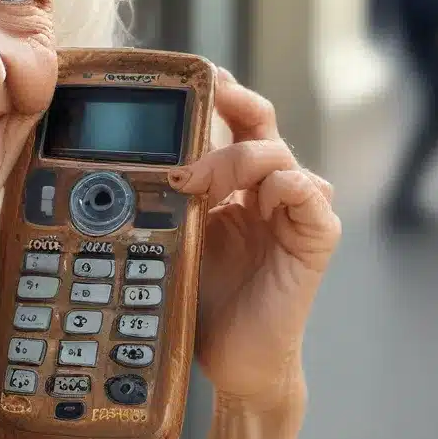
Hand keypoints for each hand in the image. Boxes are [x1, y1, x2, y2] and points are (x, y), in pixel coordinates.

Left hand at [168, 68, 340, 407]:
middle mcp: (267, 192)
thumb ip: (164, 202)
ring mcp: (294, 212)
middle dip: (235, 101)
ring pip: (278, 153)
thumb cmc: (204, 301)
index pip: (235, 125)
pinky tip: (253, 201)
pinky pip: (309, 191)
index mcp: (236, 187)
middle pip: (262, 124)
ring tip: (200, 184)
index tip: (194, 76)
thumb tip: (123, 167)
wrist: (234, 362)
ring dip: (238, 157)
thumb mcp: (173, 240)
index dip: (219, 96)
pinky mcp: (314, 238)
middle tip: (209, 92)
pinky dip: (281, 185)